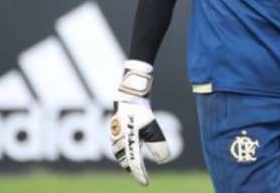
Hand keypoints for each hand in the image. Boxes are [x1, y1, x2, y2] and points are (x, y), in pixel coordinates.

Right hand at [109, 60, 170, 185]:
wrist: (130, 95)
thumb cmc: (140, 111)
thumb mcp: (152, 128)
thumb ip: (157, 145)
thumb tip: (163, 160)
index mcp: (127, 144)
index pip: (134, 163)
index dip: (140, 174)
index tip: (145, 183)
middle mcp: (119, 141)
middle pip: (123, 160)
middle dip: (131, 168)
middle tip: (138, 175)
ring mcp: (116, 133)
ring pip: (119, 151)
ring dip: (126, 159)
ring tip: (132, 164)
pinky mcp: (118, 126)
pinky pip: (119, 142)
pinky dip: (124, 149)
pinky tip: (130, 146)